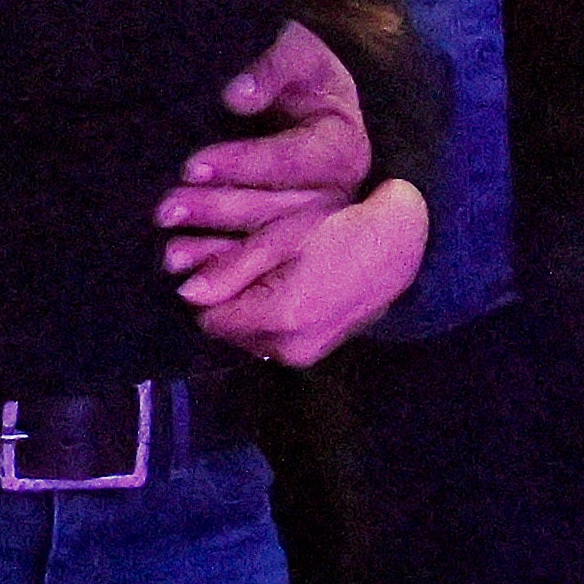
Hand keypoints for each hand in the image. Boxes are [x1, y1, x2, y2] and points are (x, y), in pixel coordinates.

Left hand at [163, 21, 374, 278]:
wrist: (314, 99)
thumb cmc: (301, 73)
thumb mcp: (296, 54)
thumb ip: (270, 69)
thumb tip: (237, 95)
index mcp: (341, 146)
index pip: (288, 159)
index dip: (240, 163)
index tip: (190, 166)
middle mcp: (335, 191)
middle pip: (276, 207)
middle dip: (217, 209)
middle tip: (166, 211)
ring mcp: (317, 220)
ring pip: (267, 240)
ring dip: (216, 250)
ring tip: (169, 254)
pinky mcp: (295, 239)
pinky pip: (259, 260)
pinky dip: (220, 266)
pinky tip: (184, 275)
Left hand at [183, 177, 428, 364]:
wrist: (398, 245)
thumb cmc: (337, 228)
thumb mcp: (280, 236)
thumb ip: (230, 267)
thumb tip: (186, 293)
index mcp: (278, 317)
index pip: (209, 318)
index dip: (207, 289)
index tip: (217, 262)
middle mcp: (289, 348)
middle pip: (228, 332)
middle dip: (225, 302)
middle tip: (241, 266)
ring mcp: (305, 355)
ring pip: (249, 338)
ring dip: (246, 312)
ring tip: (266, 276)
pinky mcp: (317, 353)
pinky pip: (273, 340)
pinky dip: (269, 320)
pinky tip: (285, 290)